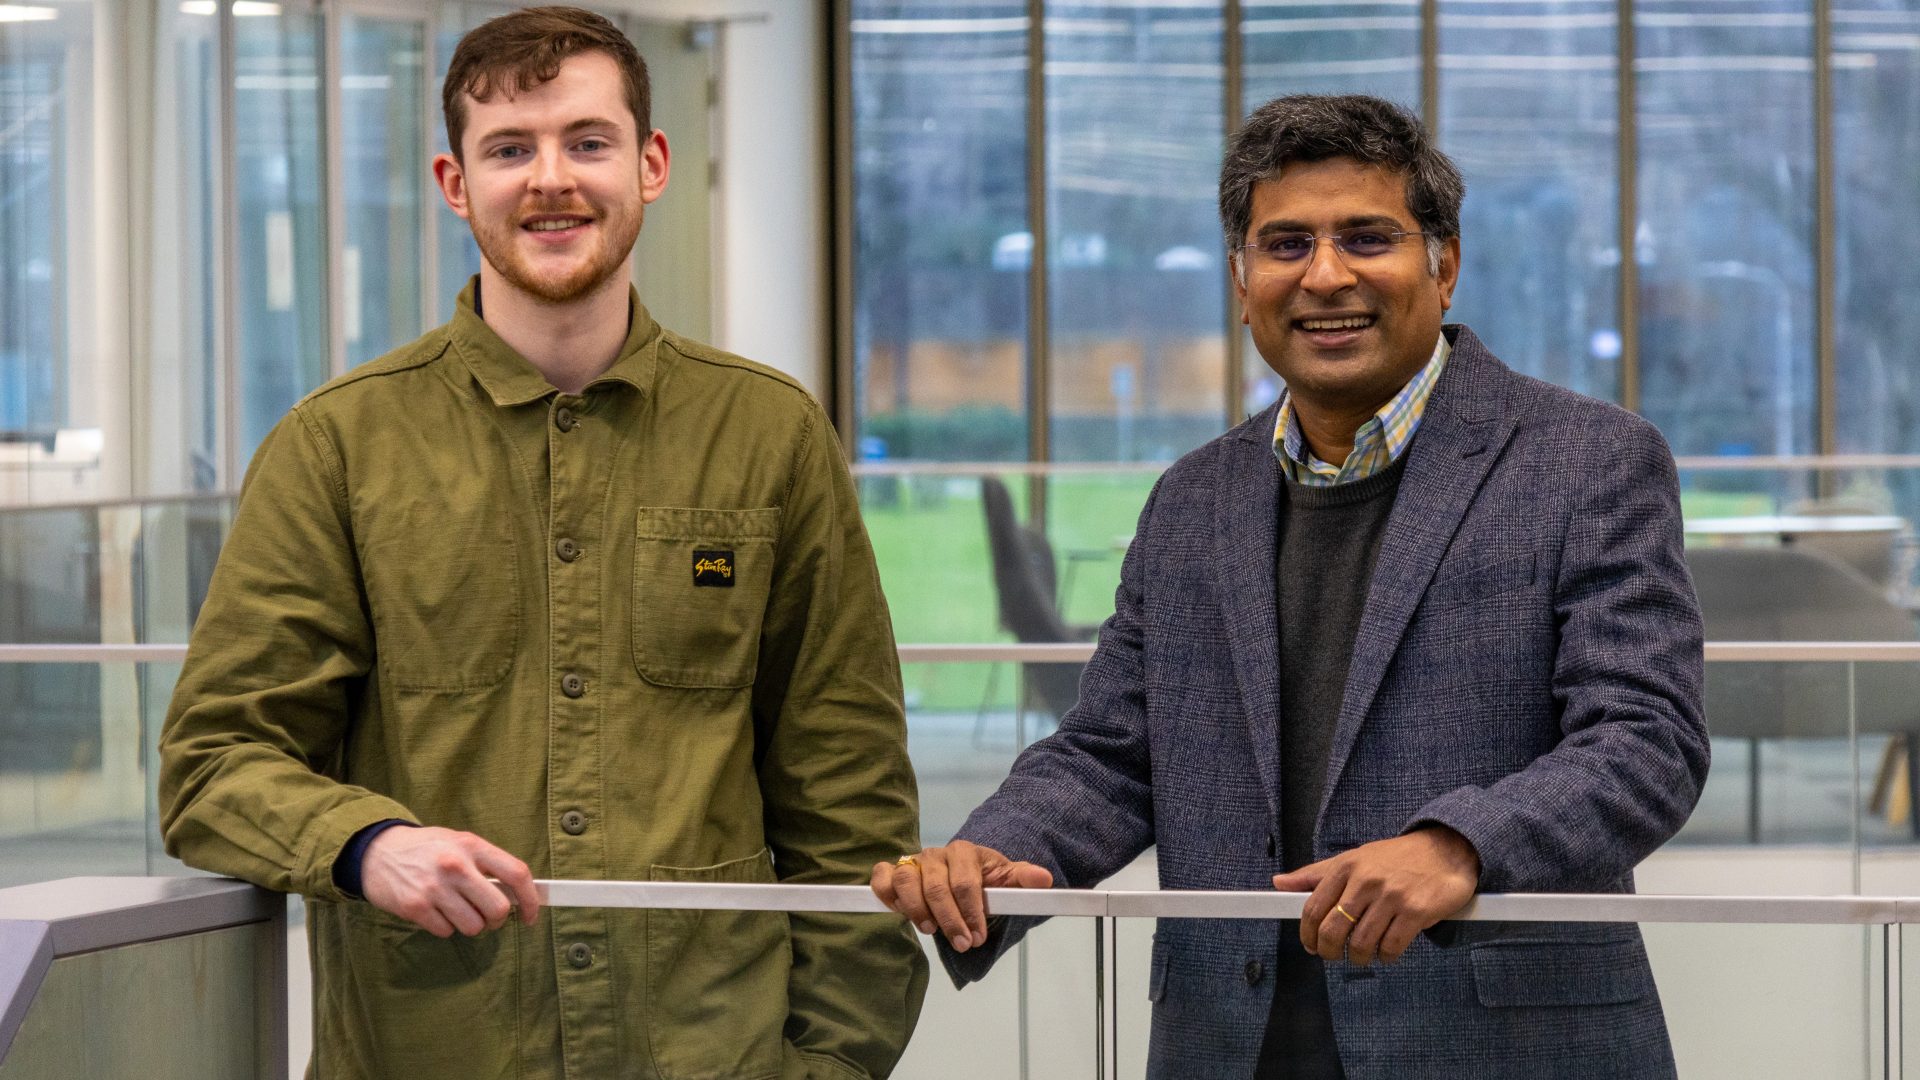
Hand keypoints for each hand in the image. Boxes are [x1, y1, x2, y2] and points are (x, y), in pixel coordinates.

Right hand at [361, 825, 540, 936]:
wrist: (376, 851)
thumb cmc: (426, 849)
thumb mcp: (459, 843)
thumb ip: (487, 864)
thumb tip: (518, 894)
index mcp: (472, 845)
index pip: (516, 873)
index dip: (531, 899)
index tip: (532, 914)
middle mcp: (455, 865)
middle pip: (498, 909)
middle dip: (498, 920)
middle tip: (488, 916)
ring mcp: (434, 887)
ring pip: (473, 926)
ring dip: (470, 924)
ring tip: (456, 908)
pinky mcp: (415, 907)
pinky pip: (446, 932)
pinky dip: (445, 927)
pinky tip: (435, 910)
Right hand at [869, 840, 1052, 952]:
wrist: (960, 871)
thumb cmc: (982, 878)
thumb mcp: (1005, 879)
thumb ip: (1022, 879)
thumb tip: (1045, 880)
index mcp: (964, 852)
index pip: (966, 883)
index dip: (971, 913)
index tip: (978, 937)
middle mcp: (935, 855)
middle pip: (936, 888)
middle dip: (950, 920)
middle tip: (961, 944)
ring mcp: (912, 862)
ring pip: (906, 882)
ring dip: (917, 910)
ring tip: (931, 931)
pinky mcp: (893, 871)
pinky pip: (882, 878)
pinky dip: (887, 895)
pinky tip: (900, 913)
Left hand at [1271, 826, 1479, 965]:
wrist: (1446, 850)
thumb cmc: (1396, 858)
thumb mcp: (1353, 859)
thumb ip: (1316, 875)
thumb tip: (1280, 883)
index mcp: (1346, 867)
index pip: (1312, 908)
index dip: (1307, 934)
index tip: (1311, 946)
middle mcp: (1366, 880)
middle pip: (1332, 931)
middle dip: (1329, 952)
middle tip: (1334, 956)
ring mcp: (1391, 896)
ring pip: (1361, 944)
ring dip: (1359, 957)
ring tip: (1363, 954)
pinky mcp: (1415, 911)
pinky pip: (1391, 947)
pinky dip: (1385, 957)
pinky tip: (1386, 951)